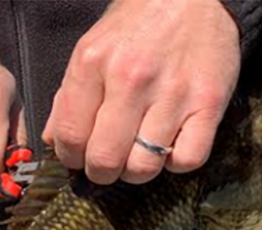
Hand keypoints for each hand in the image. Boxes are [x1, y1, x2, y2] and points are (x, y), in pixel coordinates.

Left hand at [42, 0, 240, 184]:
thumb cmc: (138, 25)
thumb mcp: (92, 48)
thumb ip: (68, 96)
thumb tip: (52, 140)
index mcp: (93, 63)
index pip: (69, 136)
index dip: (71, 158)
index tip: (79, 158)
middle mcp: (131, 78)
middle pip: (104, 160)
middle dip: (101, 172)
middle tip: (108, 164)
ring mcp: (172, 93)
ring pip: (144, 167)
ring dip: (137, 171)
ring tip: (139, 155)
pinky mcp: (209, 103)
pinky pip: (187, 160)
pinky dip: (176, 163)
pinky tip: (170, 145)